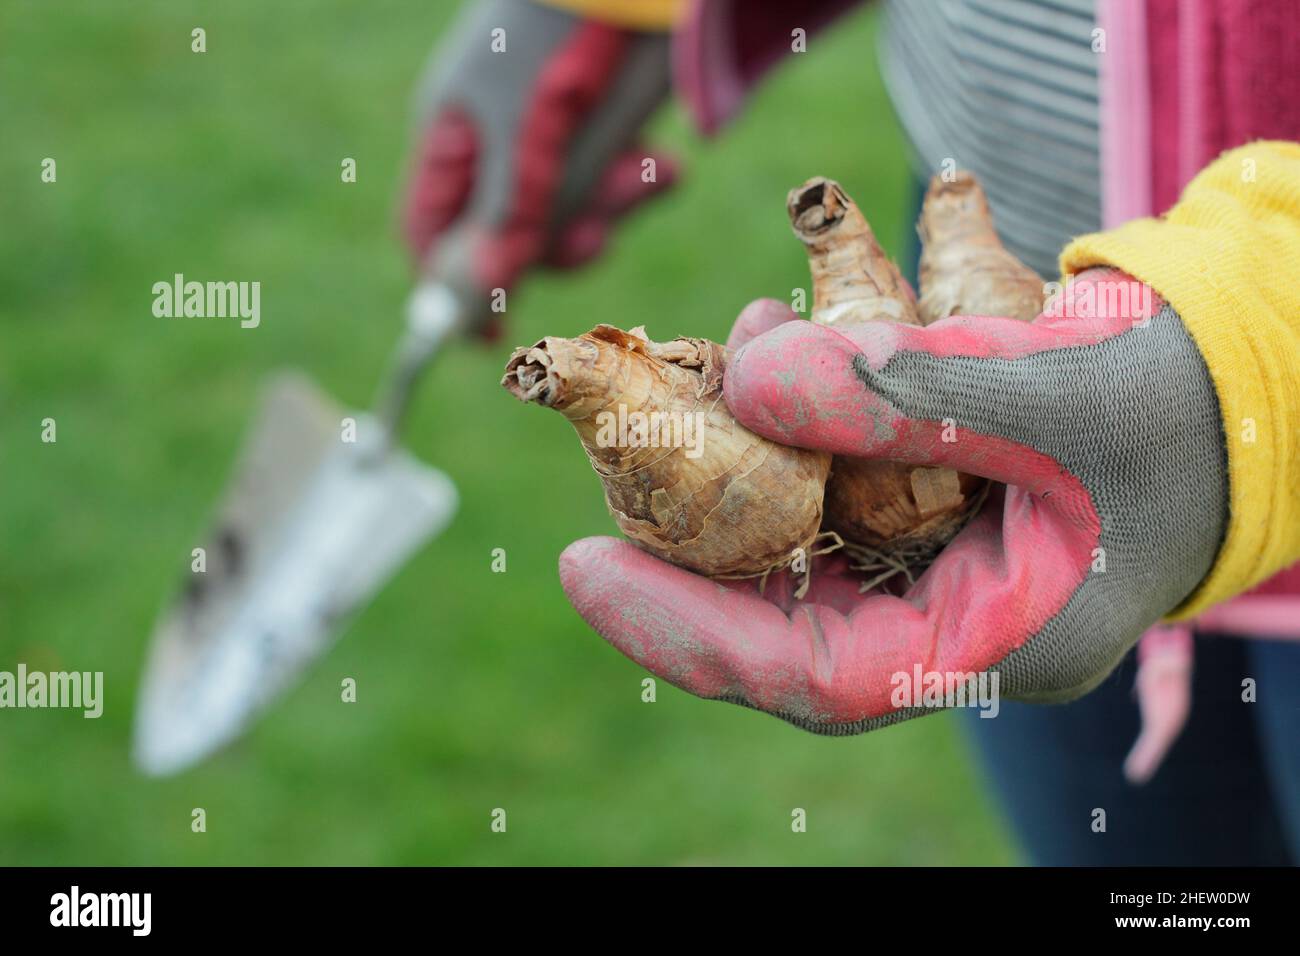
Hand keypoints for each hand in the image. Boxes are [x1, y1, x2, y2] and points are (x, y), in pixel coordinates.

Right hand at [402, 0, 676, 335]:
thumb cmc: (554, 41)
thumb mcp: (524, 139)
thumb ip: (507, 217)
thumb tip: (483, 294)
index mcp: (456, 136)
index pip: (434, 230)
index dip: (456, 284)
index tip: (489, 335)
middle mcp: (500, 140)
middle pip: (516, 232)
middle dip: (559, 242)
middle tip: (595, 239)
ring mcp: (555, 130)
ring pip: (575, 210)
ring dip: (612, 205)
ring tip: (645, 171)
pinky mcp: (608, 121)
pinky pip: (618, 175)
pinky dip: (642, 177)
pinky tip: (665, 162)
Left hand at [559, 271, 1229, 732]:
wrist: (1230, 395)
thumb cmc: (1168, 412)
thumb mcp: (1051, 393)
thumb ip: (905, 394)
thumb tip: (748, 378)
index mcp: (990, 642)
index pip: (815, 675)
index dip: (691, 633)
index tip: (586, 572)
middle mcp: (948, 624)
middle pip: (787, 617)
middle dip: (689, 552)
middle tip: (603, 485)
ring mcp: (938, 573)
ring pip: (804, 550)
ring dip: (737, 472)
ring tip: (695, 379)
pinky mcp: (930, 517)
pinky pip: (833, 498)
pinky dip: (788, 435)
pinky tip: (763, 357)